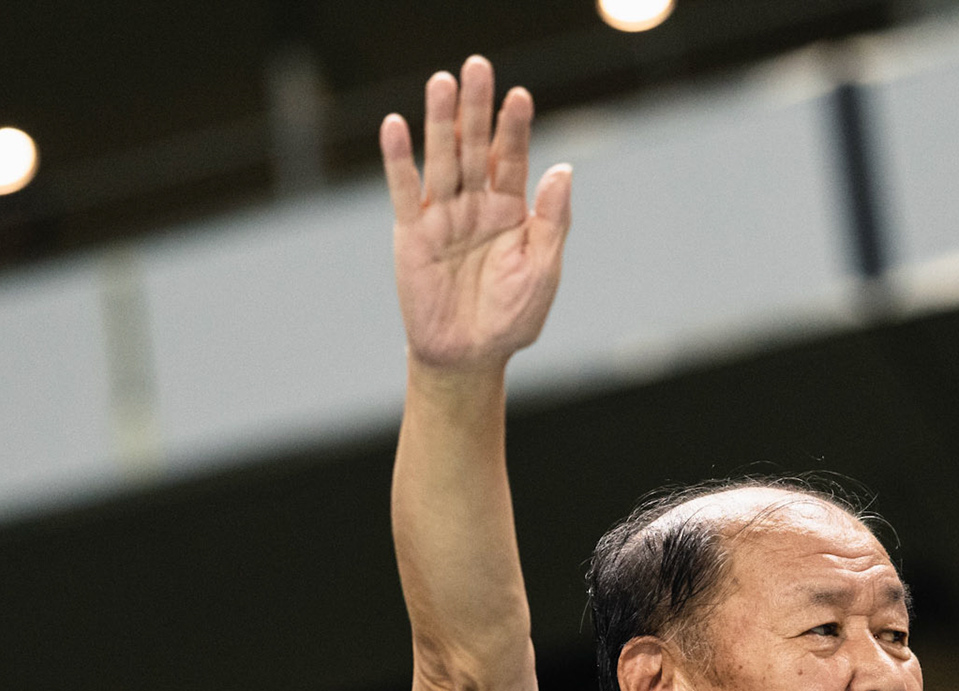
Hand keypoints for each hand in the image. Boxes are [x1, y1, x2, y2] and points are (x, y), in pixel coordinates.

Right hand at [380, 56, 572, 372]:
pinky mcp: (412, 232)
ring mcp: (442, 215)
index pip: (513, 160)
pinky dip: (399, 159)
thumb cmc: (512, 317)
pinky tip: (396, 125)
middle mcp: (475, 205)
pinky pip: (405, 190)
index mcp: (511, 212)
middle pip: (475, 147)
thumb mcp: (543, 269)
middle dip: (476, 108)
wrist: (470, 355)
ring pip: (441, 160)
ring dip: (440, 121)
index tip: (520, 96)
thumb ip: (552, 220)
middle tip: (477, 66)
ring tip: (442, 82)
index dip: (515, 129)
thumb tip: (563, 170)